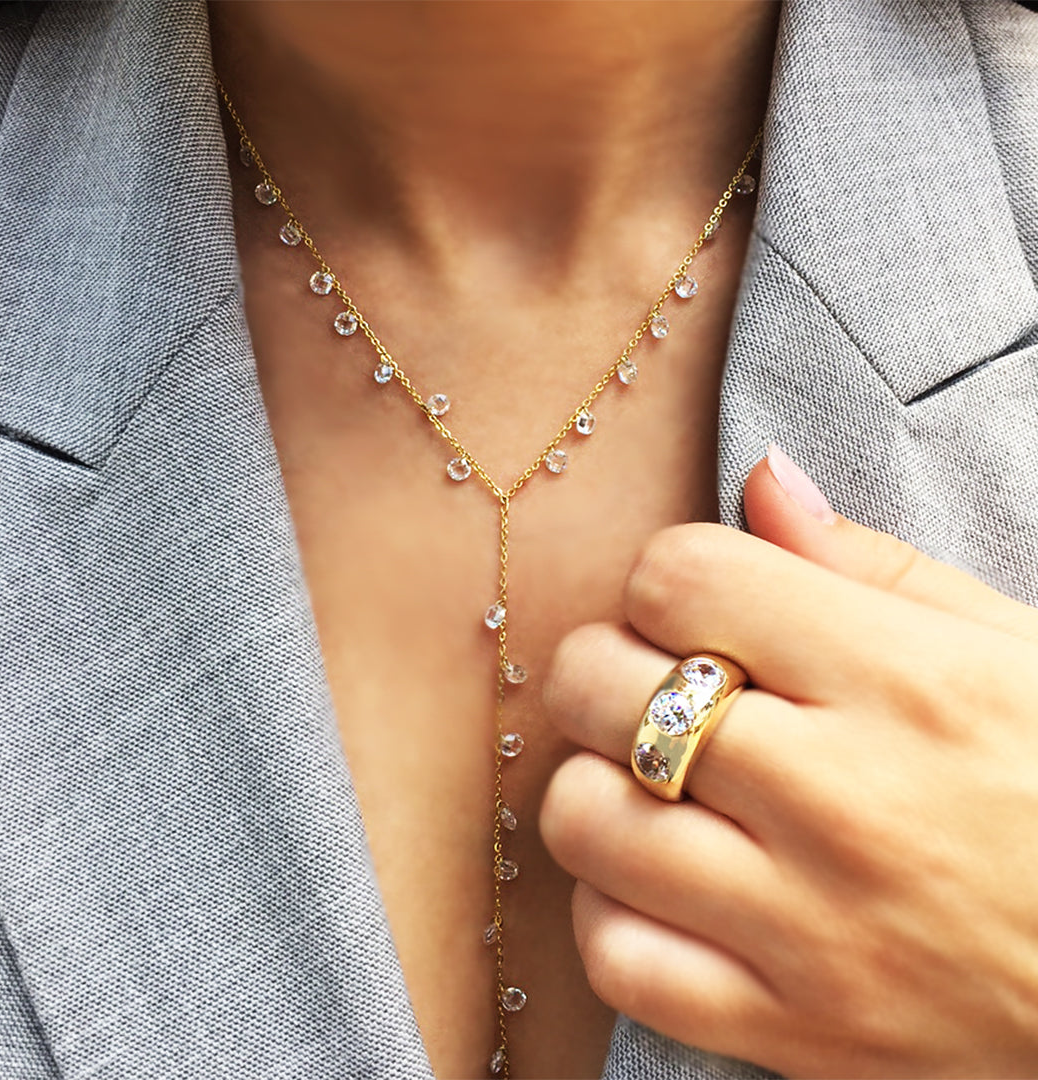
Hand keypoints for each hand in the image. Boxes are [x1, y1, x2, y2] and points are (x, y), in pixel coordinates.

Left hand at [541, 445, 1037, 1078]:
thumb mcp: (1011, 650)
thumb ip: (871, 562)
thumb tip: (762, 479)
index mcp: (902, 681)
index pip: (678, 578)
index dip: (665, 580)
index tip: (694, 608)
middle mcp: (843, 801)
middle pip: (599, 689)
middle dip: (602, 667)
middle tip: (648, 684)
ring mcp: (812, 930)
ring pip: (584, 822)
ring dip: (594, 787)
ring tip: (652, 784)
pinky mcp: (797, 1032)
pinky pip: (619, 959)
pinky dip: (611, 911)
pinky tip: (664, 885)